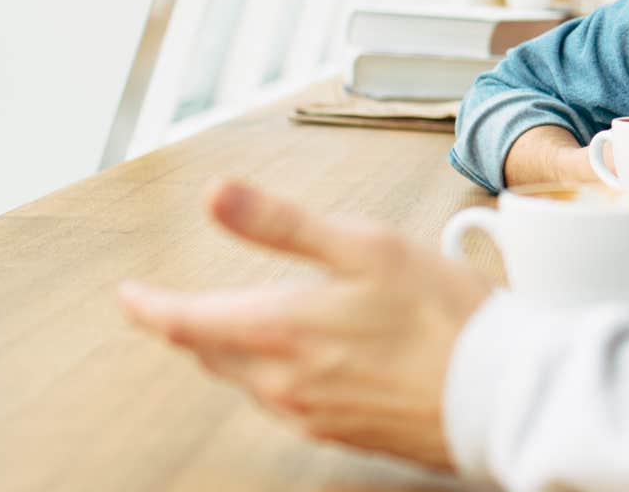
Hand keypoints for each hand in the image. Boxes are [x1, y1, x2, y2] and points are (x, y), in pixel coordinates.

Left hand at [117, 178, 491, 470]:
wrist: (500, 395)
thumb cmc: (443, 316)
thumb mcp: (364, 246)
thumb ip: (281, 223)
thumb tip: (216, 194)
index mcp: (278, 330)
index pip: (185, 322)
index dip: (149, 306)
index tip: (128, 296)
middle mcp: (283, 382)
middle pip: (212, 354)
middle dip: (192, 327)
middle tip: (179, 309)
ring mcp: (312, 414)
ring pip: (249, 381)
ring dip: (234, 352)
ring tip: (240, 328)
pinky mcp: (343, 434)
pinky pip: (288, 404)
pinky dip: (277, 377)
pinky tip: (304, 365)